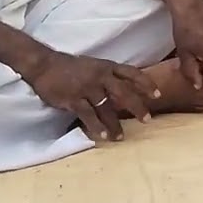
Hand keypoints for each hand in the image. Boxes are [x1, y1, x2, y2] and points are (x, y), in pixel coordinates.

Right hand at [26, 51, 159, 142]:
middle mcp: (100, 76)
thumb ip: (109, 77)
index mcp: (107, 67)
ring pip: (107, 108)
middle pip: (124, 92)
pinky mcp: (74, 99)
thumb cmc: (70, 67)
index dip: (146, 84)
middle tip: (147, 120)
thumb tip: (124, 92)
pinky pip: (88, 115)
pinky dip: (97, 127)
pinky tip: (103, 137)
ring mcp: (87, 88)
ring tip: (121, 137)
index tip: (157, 95)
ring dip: (115, 124)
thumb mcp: (94, 66)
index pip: (132, 73)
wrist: (44, 65)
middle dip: (137, 107)